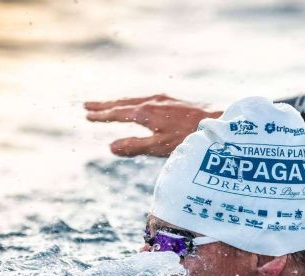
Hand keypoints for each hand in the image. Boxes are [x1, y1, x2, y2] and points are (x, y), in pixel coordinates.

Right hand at [84, 94, 221, 156]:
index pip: (117, 113)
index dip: (101, 116)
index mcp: (145, 112)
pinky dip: (133, 102)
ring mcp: (164, 99)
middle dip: (104, 105)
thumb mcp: (159, 147)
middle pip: (123, 103)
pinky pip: (145, 99)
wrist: (218, 122)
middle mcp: (152, 101)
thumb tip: (110, 147)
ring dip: (118, 102)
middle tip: (87, 106)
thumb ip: (134, 147)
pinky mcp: (173, 101)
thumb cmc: (189, 138)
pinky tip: (137, 105)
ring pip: (134, 99)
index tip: (87, 116)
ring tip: (107, 105)